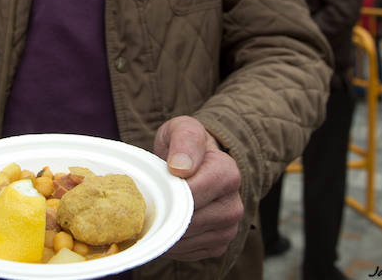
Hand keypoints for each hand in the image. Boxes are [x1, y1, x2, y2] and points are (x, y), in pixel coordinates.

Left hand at [153, 115, 242, 260]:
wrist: (193, 164)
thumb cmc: (184, 145)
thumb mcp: (182, 129)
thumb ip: (184, 139)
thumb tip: (181, 168)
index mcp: (228, 173)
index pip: (192, 195)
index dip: (167, 193)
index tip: (153, 185)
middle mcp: (234, 205)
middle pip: (187, 221)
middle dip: (163, 212)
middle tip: (147, 199)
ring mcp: (228, 229)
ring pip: (185, 240)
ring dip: (164, 229)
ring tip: (156, 210)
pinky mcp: (218, 246)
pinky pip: (186, 253)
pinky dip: (170, 243)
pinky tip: (166, 223)